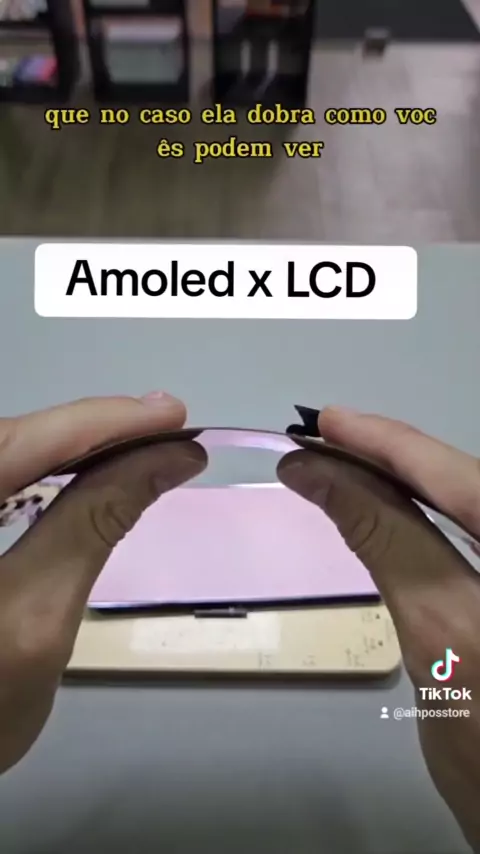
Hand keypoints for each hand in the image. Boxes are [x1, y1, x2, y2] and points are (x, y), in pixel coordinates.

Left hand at [0, 393, 205, 773]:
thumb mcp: (39, 616)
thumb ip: (93, 526)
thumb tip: (166, 459)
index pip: (18, 442)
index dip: (100, 422)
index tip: (173, 415)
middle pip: (12, 438)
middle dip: (92, 429)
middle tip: (169, 425)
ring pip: (10, 452)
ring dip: (76, 445)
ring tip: (145, 440)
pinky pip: (5, 478)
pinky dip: (50, 470)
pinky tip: (91, 469)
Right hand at [278, 408, 479, 850]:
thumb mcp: (442, 631)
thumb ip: (388, 539)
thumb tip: (317, 471)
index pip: (458, 474)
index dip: (388, 441)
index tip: (324, 420)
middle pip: (459, 480)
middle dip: (387, 454)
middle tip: (317, 437)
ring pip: (457, 502)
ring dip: (394, 480)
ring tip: (334, 460)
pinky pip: (457, 535)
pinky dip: (409, 517)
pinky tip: (377, 505)